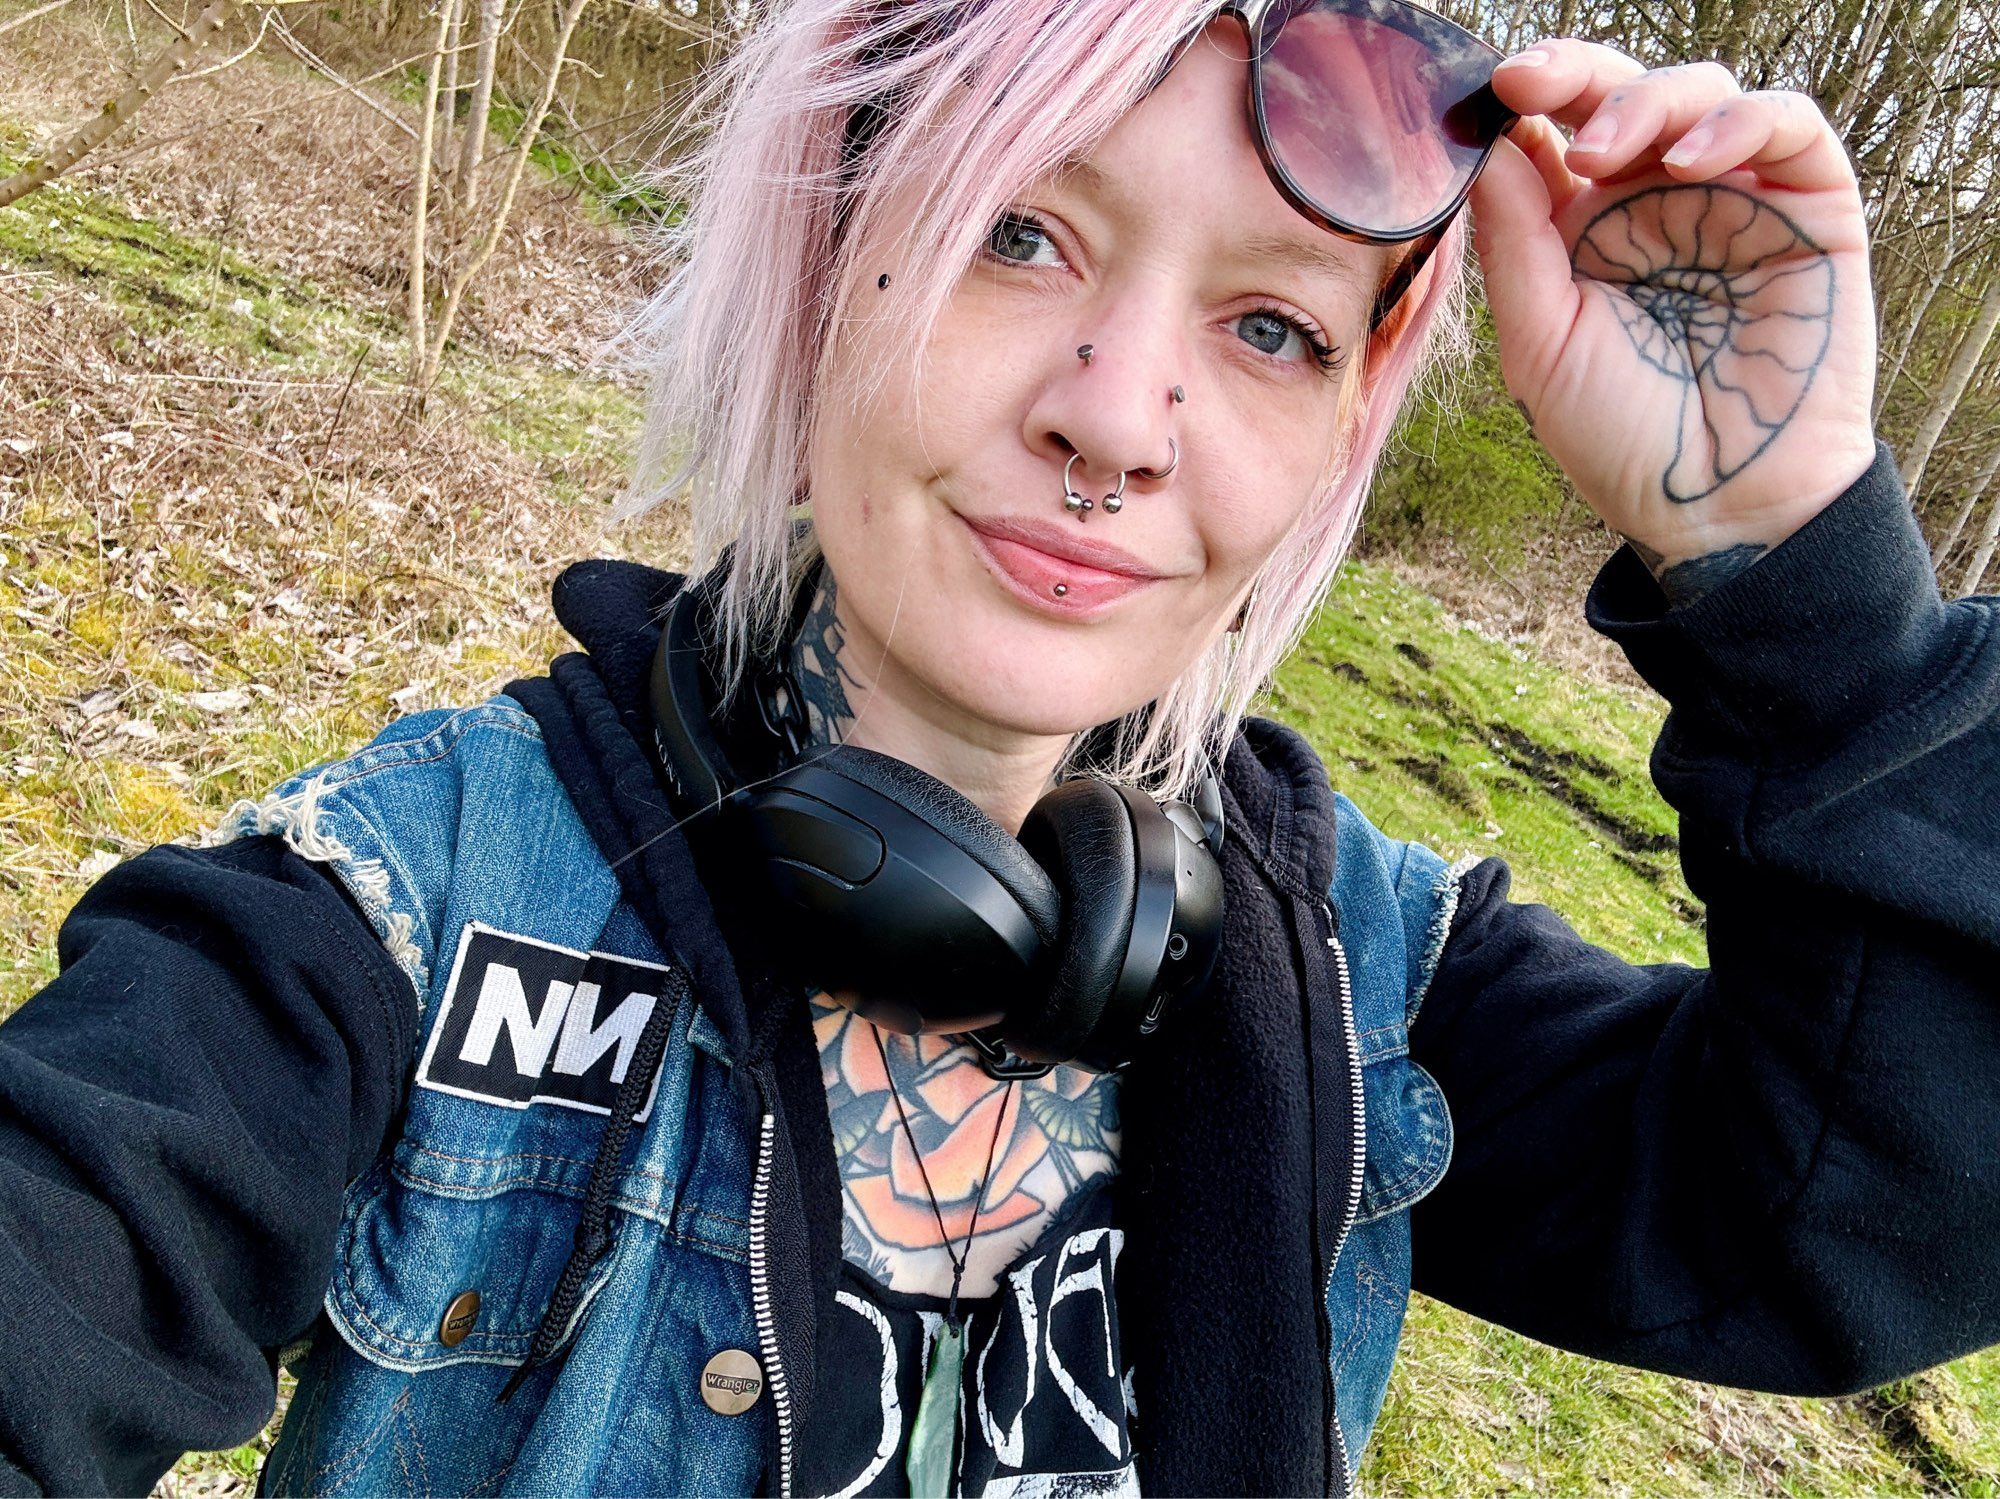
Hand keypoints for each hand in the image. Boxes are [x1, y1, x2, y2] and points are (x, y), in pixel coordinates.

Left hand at [1469, 40, 1878, 604]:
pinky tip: (1689, 160)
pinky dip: (1739, 121)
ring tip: (1601, 150)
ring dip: (1645, 100)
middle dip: (1574, 73)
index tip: (1487, 90)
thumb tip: (1487, 142)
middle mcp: (1656, 200)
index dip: (1524, 98)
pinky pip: (1787, 122)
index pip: (1554, 132)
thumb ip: (1515, 243)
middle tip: (1528, 80)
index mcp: (1584, 228)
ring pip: (1698, 92)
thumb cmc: (1621, 438)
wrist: (1717, 505)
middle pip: (1620, 94)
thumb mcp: (1541, 342)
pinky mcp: (1809, 204)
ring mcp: (1734, 195)